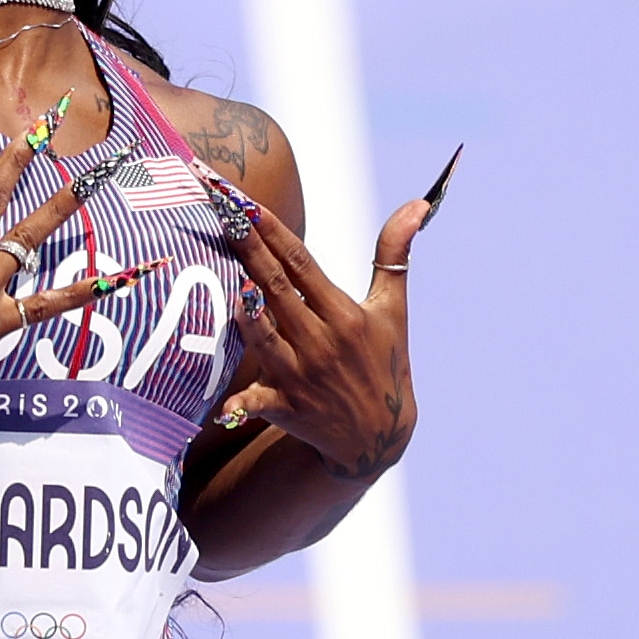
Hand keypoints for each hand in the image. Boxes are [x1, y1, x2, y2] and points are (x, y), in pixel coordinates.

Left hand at [215, 194, 429, 477]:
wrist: (378, 434)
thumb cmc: (382, 361)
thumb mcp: (393, 308)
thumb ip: (394, 253)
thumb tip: (417, 204)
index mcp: (343, 313)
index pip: (302, 264)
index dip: (274, 232)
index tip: (247, 204)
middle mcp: (322, 341)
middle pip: (278, 289)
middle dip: (248, 250)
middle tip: (222, 214)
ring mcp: (303, 376)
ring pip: (266, 338)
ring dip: (248, 314)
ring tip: (229, 282)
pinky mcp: (288, 408)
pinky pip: (260, 404)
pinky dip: (244, 404)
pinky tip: (225, 405)